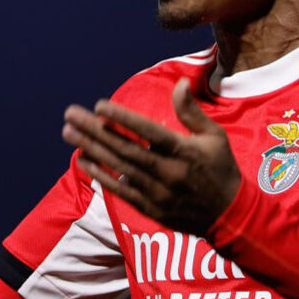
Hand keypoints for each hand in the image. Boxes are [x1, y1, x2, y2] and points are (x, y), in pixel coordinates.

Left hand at [61, 78, 240, 235]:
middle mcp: (168, 171)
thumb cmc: (221, 169)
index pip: (148, 132)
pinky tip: (83, 162)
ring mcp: (157, 192)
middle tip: (70, 115)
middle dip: (95, 131)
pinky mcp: (151, 208)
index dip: (122, 118)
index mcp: (184, 151)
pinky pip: (121, 191)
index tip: (99, 105)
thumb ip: (192, 112)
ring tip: (69, 133)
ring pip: (119, 167)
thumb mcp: (215, 136)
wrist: (230, 215)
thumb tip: (180, 83)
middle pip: (125, 148)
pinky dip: (101, 176)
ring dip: (91, 149)